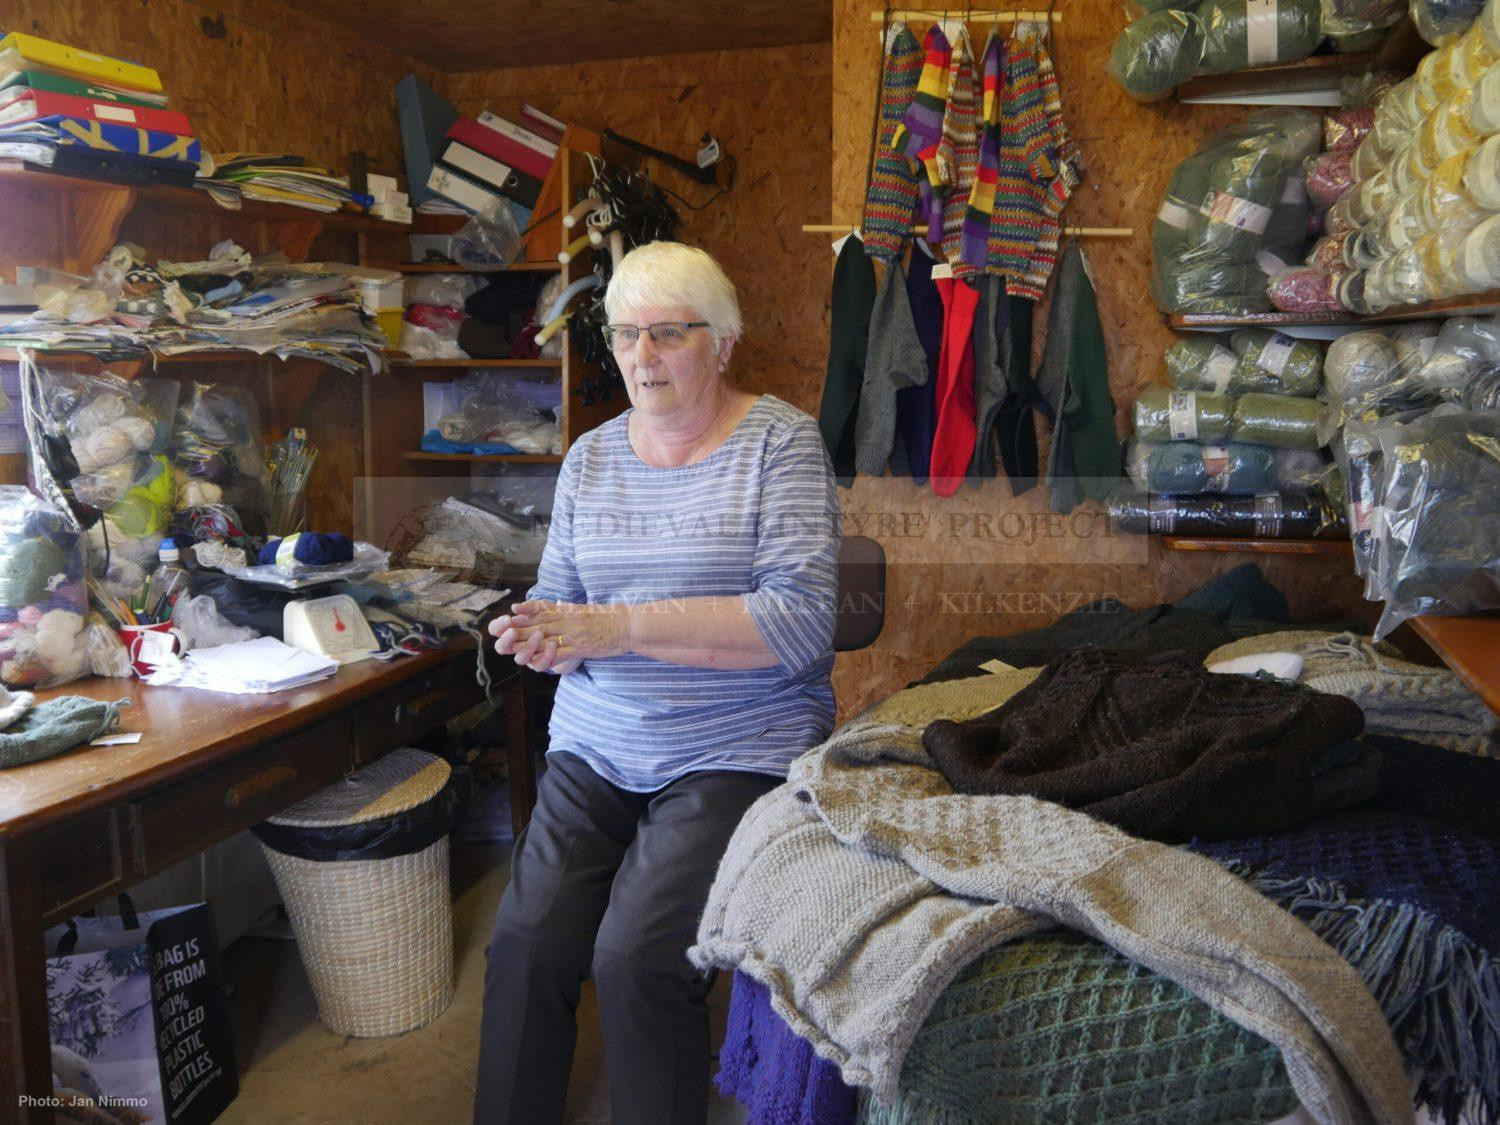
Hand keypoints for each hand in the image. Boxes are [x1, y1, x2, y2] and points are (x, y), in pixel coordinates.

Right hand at [488, 614, 582, 673]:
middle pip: (501, 647)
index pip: (495, 630)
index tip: (508, 618)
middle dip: (506, 640)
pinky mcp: (542, 664)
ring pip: (520, 658)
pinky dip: (545, 655)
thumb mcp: (544, 608)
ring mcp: (529, 657)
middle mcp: (517, 645)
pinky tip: (553, 644)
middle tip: (513, 631)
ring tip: (539, 634)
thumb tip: (515, 607)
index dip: (498, 626)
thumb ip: (530, 607)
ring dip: (528, 646)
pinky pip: (539, 665)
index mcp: (513, 630)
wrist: (574, 634)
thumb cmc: (554, 618)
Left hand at [495, 599, 632, 661]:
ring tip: (509, 645)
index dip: (527, 610)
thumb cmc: (611, 618)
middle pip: (539, 624)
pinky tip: (534, 658)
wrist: (629, 625)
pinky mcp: (581, 648)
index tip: (512, 610)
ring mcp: (574, 634)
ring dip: (526, 642)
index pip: (545, 609)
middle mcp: (569, 621)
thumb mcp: (588, 609)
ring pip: (546, 638)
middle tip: (501, 630)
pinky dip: (546, 655)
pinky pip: (561, 653)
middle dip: (519, 628)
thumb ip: (571, 609)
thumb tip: (559, 605)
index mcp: (571, 611)